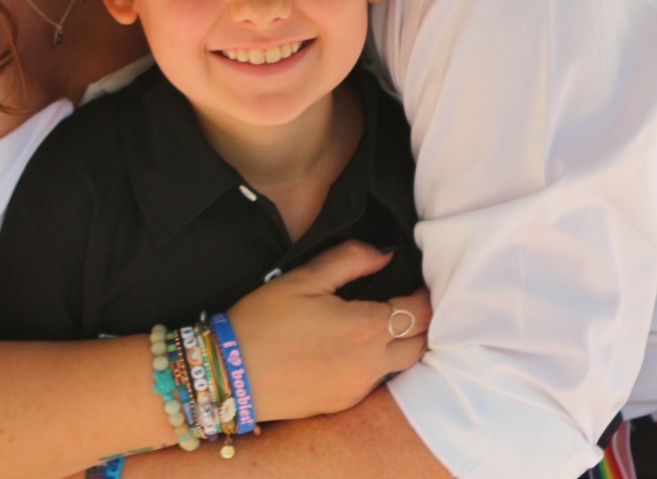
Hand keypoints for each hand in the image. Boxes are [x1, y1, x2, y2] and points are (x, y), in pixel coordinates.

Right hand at [224, 241, 429, 420]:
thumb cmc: (264, 321)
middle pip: (421, 344)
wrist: (231, 375)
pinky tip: (352, 348)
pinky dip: (375, 362)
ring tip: (382, 324)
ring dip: (401, 344)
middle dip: (422, 322)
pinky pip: (374, 381)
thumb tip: (385, 252)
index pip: (419, 312)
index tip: (418, 283)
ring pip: (401, 366)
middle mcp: (371, 363)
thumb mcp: (304, 278)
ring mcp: (359, 388)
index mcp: (366, 327)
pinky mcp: (344, 403)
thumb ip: (350, 259)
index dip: (425, 295)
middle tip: (407, 303)